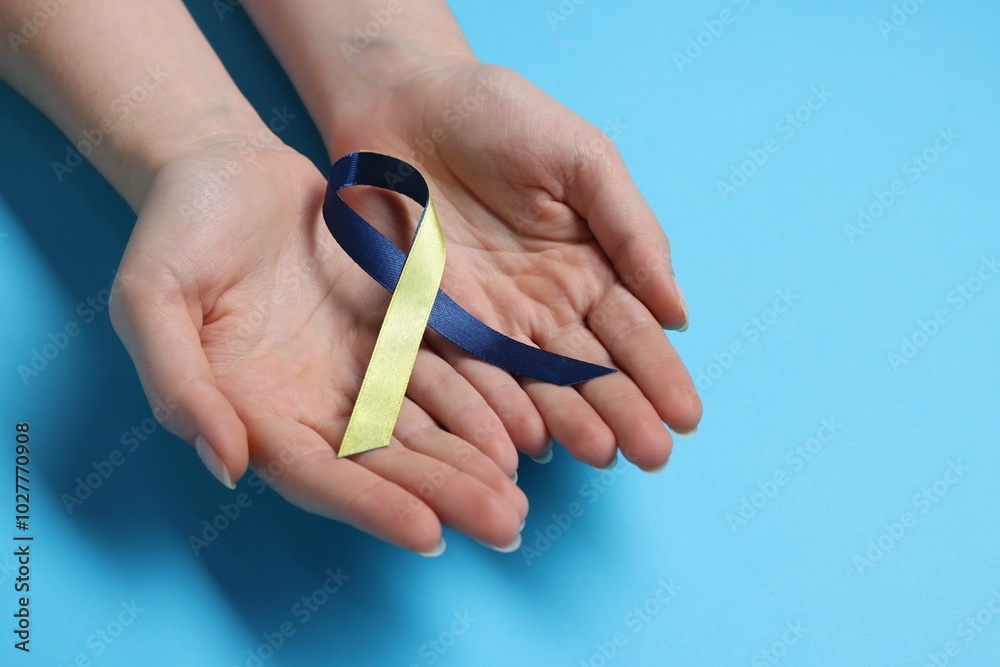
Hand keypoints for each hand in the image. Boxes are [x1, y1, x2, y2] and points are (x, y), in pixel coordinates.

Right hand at [109, 133, 526, 553]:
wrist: (224, 166)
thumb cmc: (175, 230)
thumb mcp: (150, 299)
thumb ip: (179, 383)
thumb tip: (226, 465)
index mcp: (254, 411)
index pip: (317, 476)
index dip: (371, 506)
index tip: (429, 533)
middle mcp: (312, 403)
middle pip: (385, 464)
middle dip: (444, 496)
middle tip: (507, 527)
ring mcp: (357, 368)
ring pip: (423, 426)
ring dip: (472, 461)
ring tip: (521, 496)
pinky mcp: (393, 329)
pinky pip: (443, 371)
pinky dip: (479, 400)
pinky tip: (519, 427)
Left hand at [326, 60, 702, 470]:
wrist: (407, 101)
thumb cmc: (501, 116)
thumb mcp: (584, 160)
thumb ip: (632, 231)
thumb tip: (677, 312)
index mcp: (591, 266)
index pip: (633, 331)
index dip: (659, 372)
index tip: (686, 416)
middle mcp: (545, 305)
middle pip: (589, 369)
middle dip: (623, 412)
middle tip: (652, 455)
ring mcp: (490, 319)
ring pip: (536, 383)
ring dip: (569, 420)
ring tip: (602, 454)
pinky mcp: (434, 321)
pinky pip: (469, 371)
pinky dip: (497, 405)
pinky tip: (528, 437)